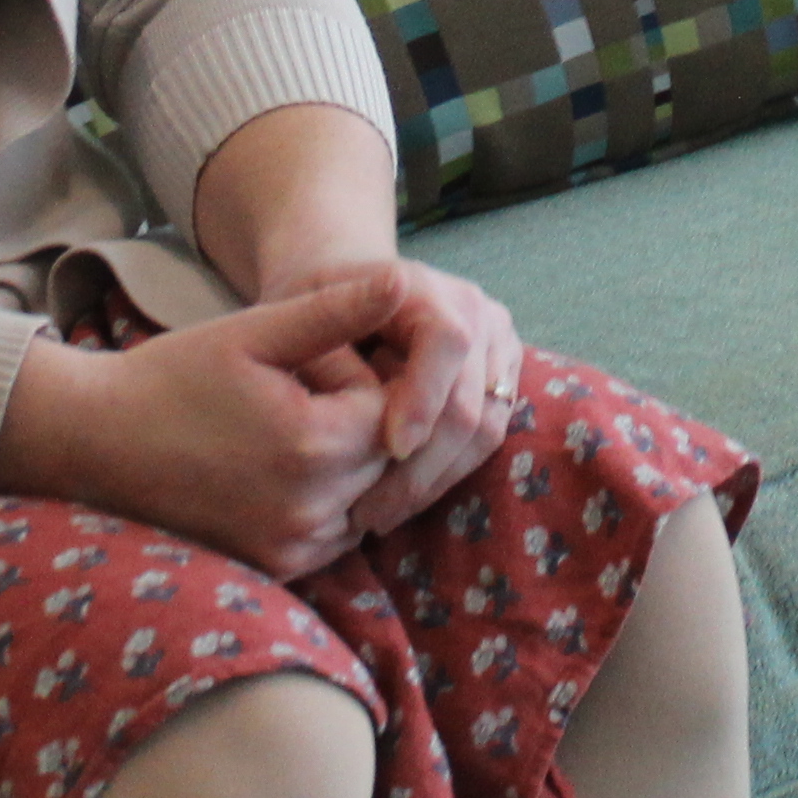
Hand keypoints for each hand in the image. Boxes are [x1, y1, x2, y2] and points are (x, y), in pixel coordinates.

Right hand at [0, 272, 403, 576]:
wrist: (97, 442)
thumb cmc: (174, 376)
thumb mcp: (255, 331)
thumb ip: (336, 311)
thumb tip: (401, 281)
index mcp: (312, 445)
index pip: (388, 407)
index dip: (353, 376)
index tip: (302, 362)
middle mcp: (310, 510)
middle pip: (382, 458)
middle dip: (354, 420)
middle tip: (292, 392)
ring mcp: (292, 549)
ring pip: (366, 499)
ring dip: (344, 464)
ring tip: (283, 427)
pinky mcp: (276, 570)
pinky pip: (336, 535)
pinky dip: (326, 502)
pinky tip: (278, 467)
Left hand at [267, 253, 525, 538]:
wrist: (345, 280)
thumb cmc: (311, 300)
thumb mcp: (298, 313)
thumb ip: (328, 353)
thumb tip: (360, 412)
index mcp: (427, 287)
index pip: (447, 341)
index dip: (425, 398)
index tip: (389, 449)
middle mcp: (475, 312)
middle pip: (472, 400)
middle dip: (422, 466)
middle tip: (367, 514)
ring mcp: (495, 347)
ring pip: (485, 429)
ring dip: (434, 481)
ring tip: (379, 516)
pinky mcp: (500, 379)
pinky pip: (486, 439)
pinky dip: (445, 475)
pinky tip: (401, 500)